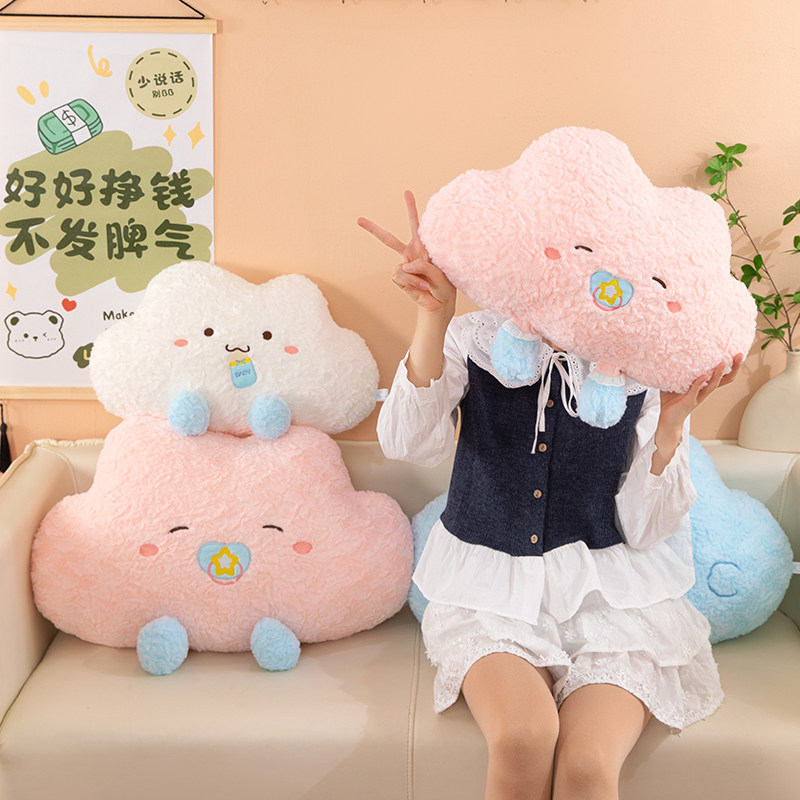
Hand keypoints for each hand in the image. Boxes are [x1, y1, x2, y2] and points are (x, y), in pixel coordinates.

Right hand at [358, 191, 455, 315]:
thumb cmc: (444, 284)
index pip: (415, 225)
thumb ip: (423, 265)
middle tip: (358, 220)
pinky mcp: (399, 279)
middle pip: (388, 240)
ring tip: (426, 283)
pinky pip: (401, 277)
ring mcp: (403, 267)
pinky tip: (422, 287)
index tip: (406, 192)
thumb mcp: (440, 271)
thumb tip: (405, 266)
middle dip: (373, 229)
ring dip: (415, 277)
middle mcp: (410, 254)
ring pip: (399, 267)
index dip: (411, 208)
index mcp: (422, 246)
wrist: (439, 302)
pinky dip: (412, 283)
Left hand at [659, 353, 744, 431]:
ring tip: (722, 364)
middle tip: (739, 356)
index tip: (737, 353)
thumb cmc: (671, 402)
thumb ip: (676, 371)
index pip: (722, 375)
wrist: (668, 420)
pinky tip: (703, 376)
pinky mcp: (689, 402)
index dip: (731, 365)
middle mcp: (704, 392)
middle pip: (725, 380)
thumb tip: (670, 355)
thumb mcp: (674, 382)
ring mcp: (698, 397)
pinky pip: (696, 391)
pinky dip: (699, 383)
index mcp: (704, 387)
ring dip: (718, 374)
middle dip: (734, 368)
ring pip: (712, 386)